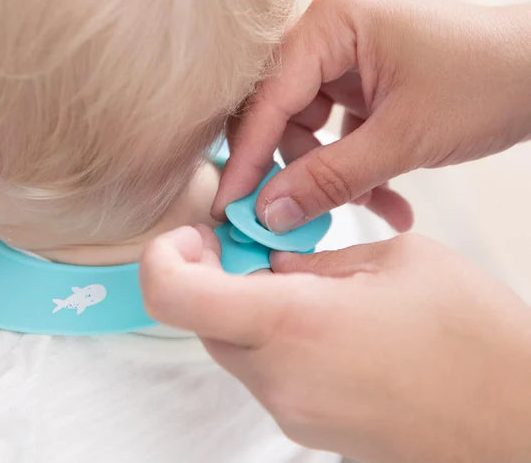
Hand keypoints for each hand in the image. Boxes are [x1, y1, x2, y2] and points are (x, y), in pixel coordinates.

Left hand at [140, 225, 530, 462]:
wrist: (520, 427)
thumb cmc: (474, 336)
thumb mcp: (396, 260)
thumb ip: (317, 259)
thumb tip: (272, 262)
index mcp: (294, 324)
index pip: (174, 295)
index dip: (165, 256)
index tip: (196, 234)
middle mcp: (279, 378)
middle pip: (200, 317)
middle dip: (213, 274)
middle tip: (253, 244)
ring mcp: (292, 412)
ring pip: (231, 344)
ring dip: (244, 304)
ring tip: (299, 278)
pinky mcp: (310, 427)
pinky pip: (264, 370)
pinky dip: (270, 334)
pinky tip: (321, 316)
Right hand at [212, 0, 530, 231]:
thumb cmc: (487, 84)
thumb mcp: (404, 140)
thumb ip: (330, 179)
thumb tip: (269, 214)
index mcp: (332, 24)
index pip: (269, 98)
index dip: (247, 158)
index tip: (230, 207)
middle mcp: (329, 34)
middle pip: (281, 114)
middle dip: (295, 170)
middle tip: (293, 220)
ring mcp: (344, 58)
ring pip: (308, 131)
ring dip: (335, 177)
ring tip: (379, 207)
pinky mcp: (360, 83)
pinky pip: (336, 133)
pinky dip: (355, 168)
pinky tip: (387, 199)